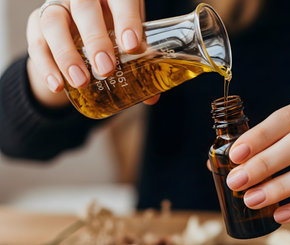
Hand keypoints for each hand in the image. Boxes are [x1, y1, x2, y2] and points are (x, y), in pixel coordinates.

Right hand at [26, 0, 158, 107]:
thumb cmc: (113, 33)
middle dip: (95, 39)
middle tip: (106, 69)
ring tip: (81, 81)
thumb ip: (141, 64)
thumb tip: (152, 98)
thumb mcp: (129, 42)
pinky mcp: (37, 23)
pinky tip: (58, 85)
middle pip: (85, 7)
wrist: (81, 33)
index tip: (132, 46)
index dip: (127, 20)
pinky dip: (46, 66)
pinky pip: (36, 42)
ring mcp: (58, 7)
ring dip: (66, 54)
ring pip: (54, 22)